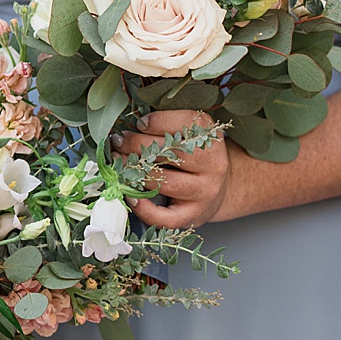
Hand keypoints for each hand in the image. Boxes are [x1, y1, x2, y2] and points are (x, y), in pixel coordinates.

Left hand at [114, 109, 230, 228]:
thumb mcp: (192, 135)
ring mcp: (203, 193)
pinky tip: (130, 197)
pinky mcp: (193, 215)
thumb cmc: (197, 158)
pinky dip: (144, 209)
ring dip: (134, 173)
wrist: (222, 189)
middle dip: (137, 145)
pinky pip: (165, 217)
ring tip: (118, 164)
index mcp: (210, 139)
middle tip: (118, 142)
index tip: (139, 123)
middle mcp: (212, 166)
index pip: (185, 124)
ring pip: (164, 182)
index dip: (157, 122)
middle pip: (170, 153)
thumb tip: (131, 125)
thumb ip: (168, 127)